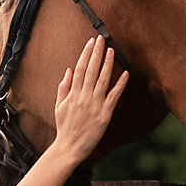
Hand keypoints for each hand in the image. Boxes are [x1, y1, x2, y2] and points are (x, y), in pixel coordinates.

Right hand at [45, 37, 130, 168]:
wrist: (70, 147)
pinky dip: (120, 85)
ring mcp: (95, 105)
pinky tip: (125, 74)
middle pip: (91, 70)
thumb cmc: (65, 127)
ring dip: (108, 64)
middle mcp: (84, 97)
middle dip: (97, 53)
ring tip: (112, 50)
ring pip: (102, 80)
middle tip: (102, 39)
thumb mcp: (59, 105)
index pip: (80, 68)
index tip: (91, 42)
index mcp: (73, 93)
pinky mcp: (105, 114)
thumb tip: (69, 70)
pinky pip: (114, 97)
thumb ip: (64, 87)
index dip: (86, 54)